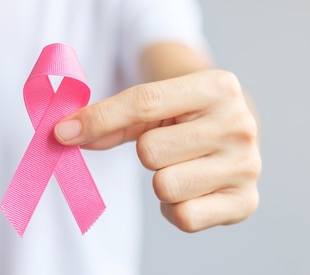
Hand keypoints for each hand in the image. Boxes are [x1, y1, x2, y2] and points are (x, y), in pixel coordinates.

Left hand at [54, 70, 260, 231]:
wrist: (236, 135)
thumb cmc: (189, 118)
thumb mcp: (158, 106)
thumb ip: (113, 119)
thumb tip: (65, 135)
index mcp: (218, 87)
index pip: (144, 102)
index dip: (98, 119)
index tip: (62, 133)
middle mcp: (239, 124)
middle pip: (150, 151)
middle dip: (149, 153)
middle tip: (172, 147)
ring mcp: (247, 165)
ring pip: (165, 186)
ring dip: (163, 182)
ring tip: (184, 167)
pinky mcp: (246, 202)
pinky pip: (183, 217)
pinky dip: (177, 209)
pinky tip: (193, 190)